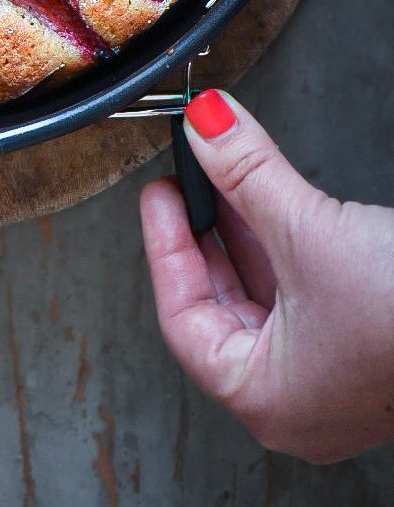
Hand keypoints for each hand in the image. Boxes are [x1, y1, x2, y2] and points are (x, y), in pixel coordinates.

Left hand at [141, 89, 393, 462]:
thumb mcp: (309, 229)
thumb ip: (246, 173)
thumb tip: (206, 127)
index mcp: (267, 397)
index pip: (183, 318)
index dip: (166, 247)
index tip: (161, 193)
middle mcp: (298, 398)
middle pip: (221, 306)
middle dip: (205, 232)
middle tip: (187, 177)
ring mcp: (334, 375)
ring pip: (265, 295)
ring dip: (244, 229)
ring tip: (226, 173)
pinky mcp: (364, 342)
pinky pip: (303, 290)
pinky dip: (282, 241)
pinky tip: (272, 197)